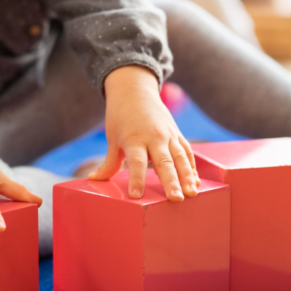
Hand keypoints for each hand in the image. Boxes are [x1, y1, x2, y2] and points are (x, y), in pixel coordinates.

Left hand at [89, 65, 199, 201]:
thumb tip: (95, 179)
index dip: (136, 179)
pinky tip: (196, 182)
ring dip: (187, 176)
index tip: (136, 196)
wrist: (135, 91)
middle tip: (176, 199)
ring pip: (180, 158)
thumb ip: (109, 162)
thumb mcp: (112, 138)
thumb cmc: (120, 117)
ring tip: (192, 193)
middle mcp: (154, 137)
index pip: (136, 162)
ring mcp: (168, 135)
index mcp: (134, 139)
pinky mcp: (177, 134)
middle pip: (164, 162)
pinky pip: (186, 152)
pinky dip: (192, 167)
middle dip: (171, 182)